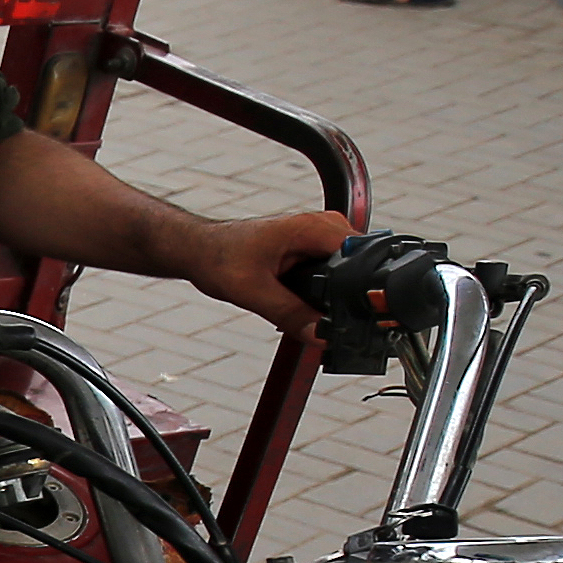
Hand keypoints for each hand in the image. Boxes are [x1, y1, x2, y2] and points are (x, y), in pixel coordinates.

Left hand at [182, 204, 359, 332]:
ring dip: (332, 299)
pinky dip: (322, 294)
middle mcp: (325, 228)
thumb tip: (321, 334)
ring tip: (303, 309)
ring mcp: (322, 238)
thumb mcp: (252, 291)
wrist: (200, 250)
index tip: (351, 315)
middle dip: (344, 299)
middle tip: (317, 319)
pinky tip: (302, 305)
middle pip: (359, 269)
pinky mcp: (316, 250)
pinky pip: (334, 275)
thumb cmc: (218, 257)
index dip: (360, 289)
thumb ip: (289, 313)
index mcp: (315, 228)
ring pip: (347, 275)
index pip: (362, 256)